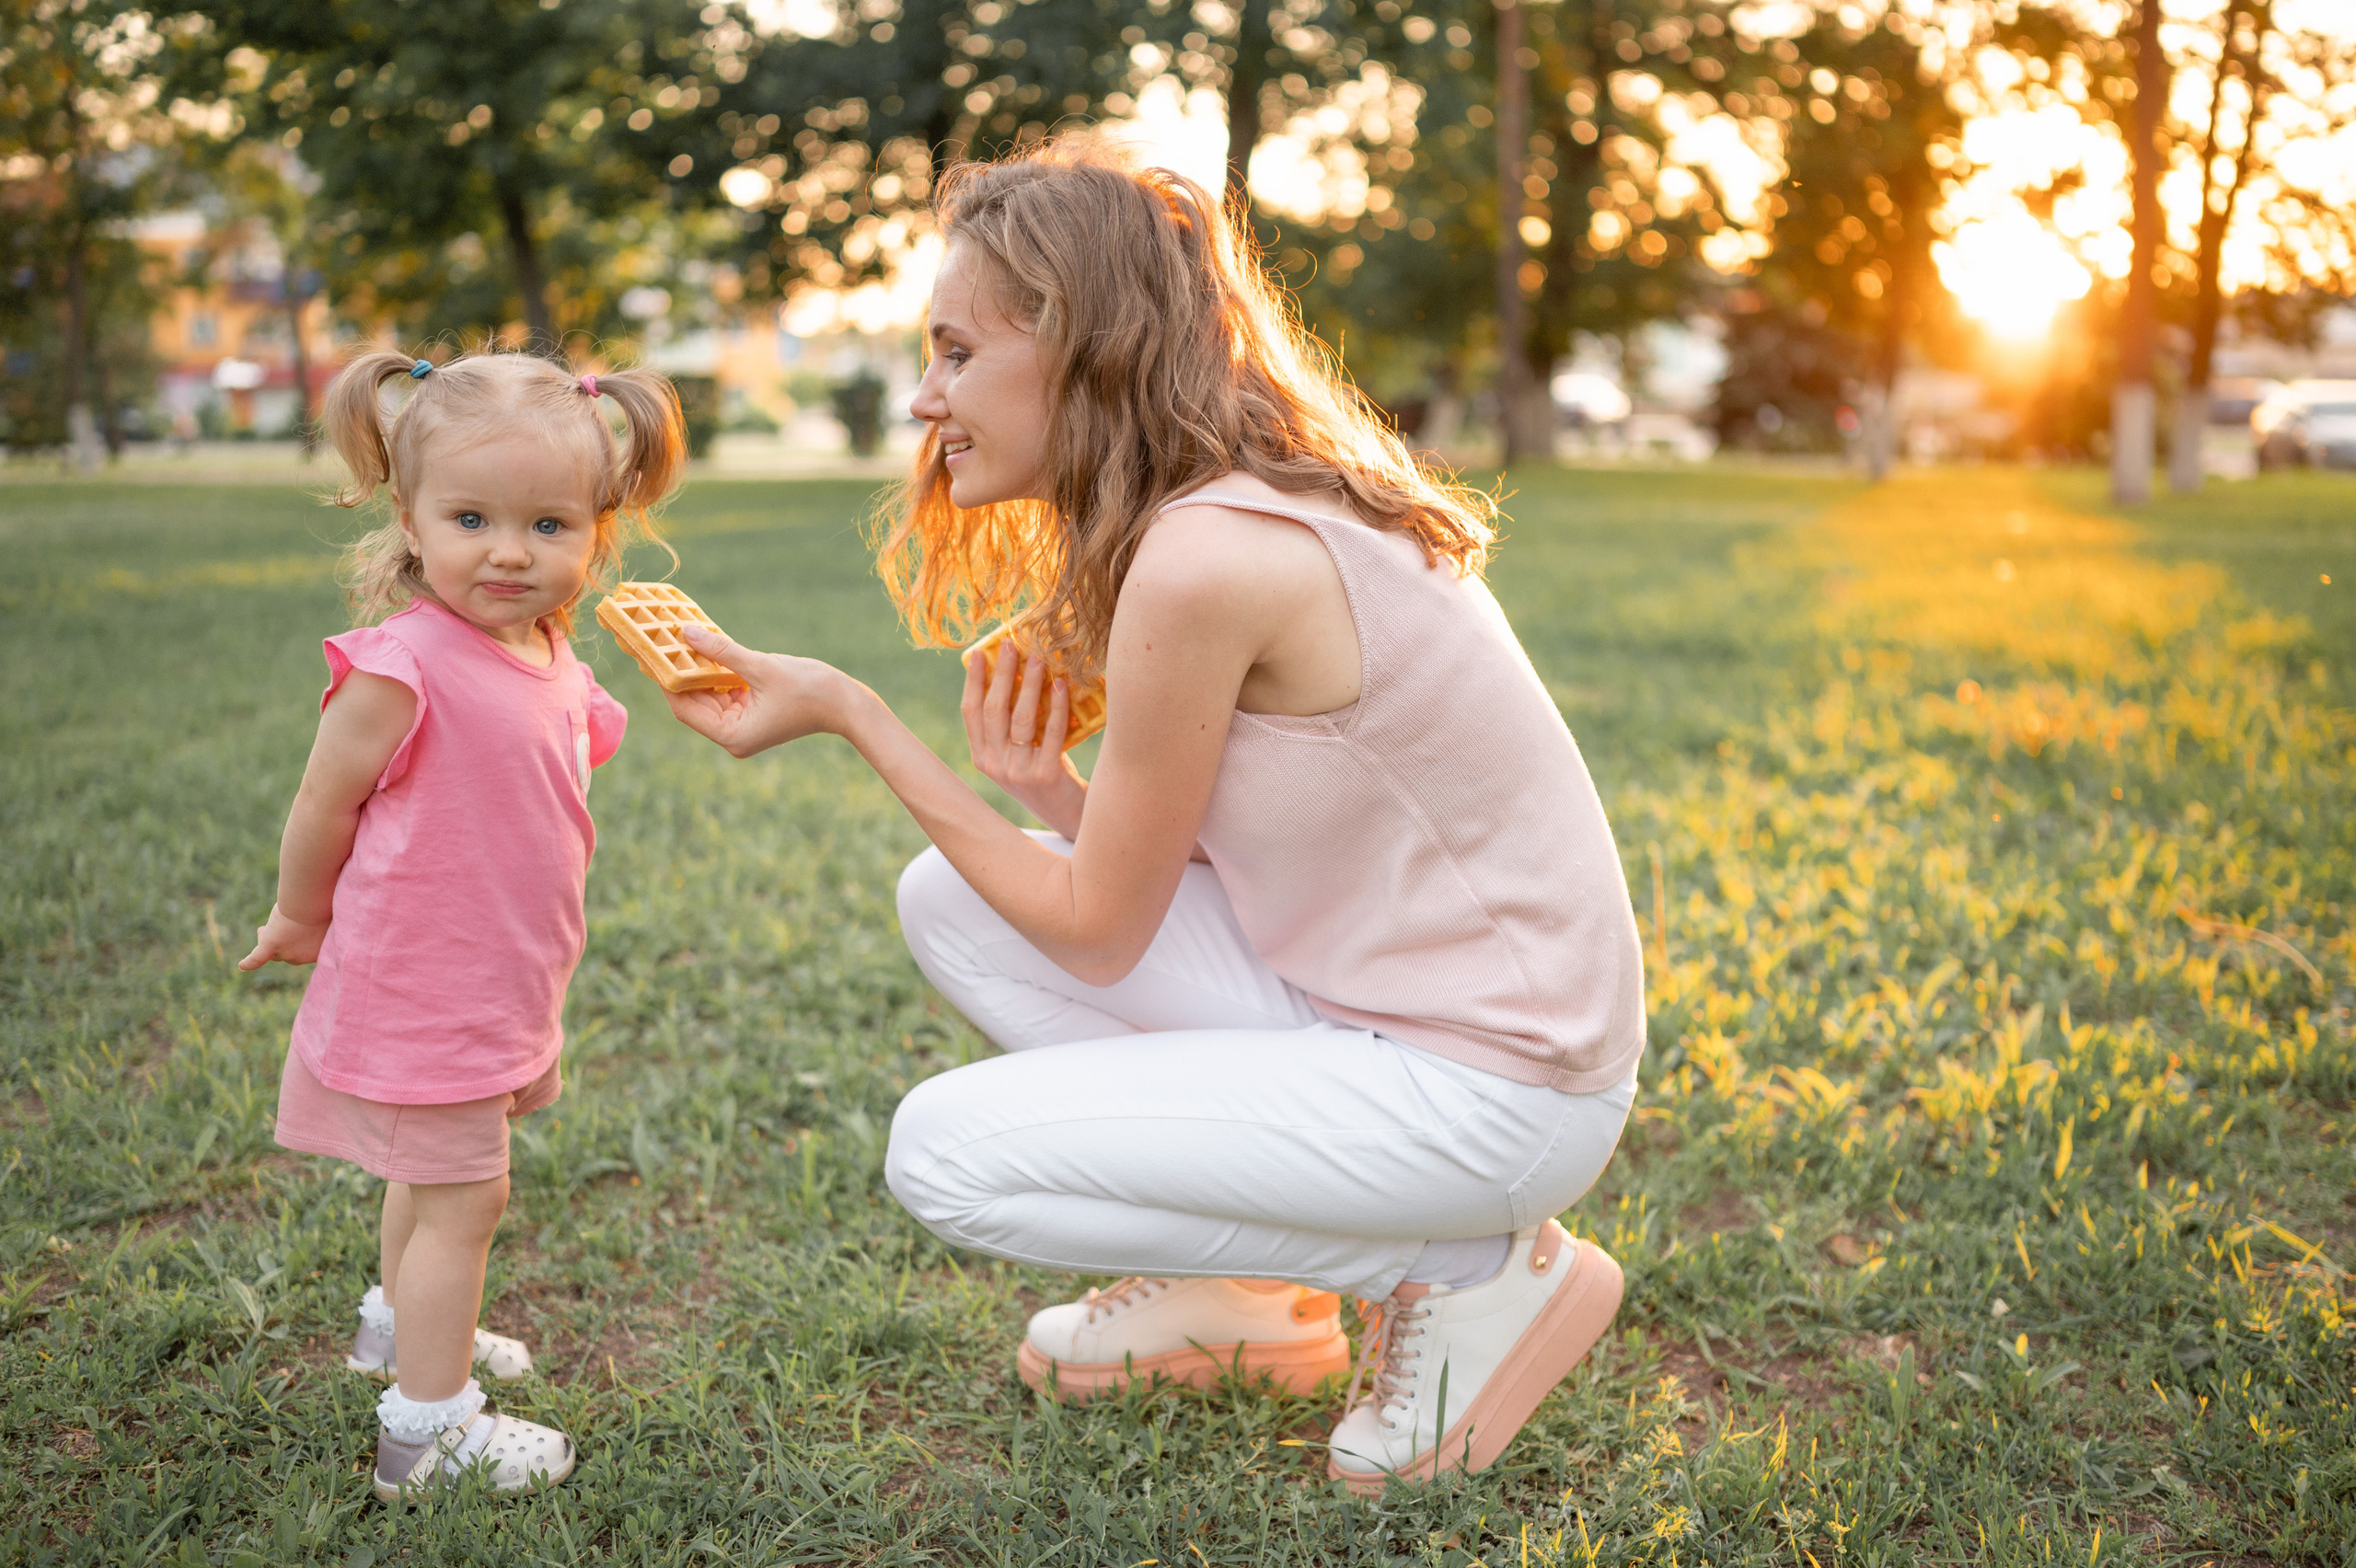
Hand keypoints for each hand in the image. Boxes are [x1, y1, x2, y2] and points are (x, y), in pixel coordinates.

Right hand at [240, 904, 328, 968]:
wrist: (313, 901)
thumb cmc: (323, 904)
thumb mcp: (323, 916)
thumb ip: (319, 925)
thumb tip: (313, 924)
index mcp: (318, 951)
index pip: (305, 952)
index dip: (300, 941)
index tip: (301, 929)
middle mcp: (302, 957)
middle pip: (288, 953)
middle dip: (284, 941)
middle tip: (281, 927)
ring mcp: (286, 953)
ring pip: (273, 953)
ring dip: (268, 939)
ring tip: (264, 929)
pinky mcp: (271, 945)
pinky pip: (258, 958)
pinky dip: (250, 962)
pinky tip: (243, 966)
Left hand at [664, 624, 863, 757]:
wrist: (847, 703)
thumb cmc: (810, 690)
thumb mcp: (762, 667)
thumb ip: (722, 650)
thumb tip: (684, 633)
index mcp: (733, 736)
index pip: (685, 709)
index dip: (667, 681)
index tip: (649, 655)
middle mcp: (733, 735)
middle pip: (694, 702)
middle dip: (679, 672)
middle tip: (657, 642)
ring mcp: (742, 724)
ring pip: (708, 694)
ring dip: (696, 669)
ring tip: (676, 640)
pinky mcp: (752, 712)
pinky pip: (724, 690)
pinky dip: (715, 671)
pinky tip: (703, 646)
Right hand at [963, 641, 1087, 838]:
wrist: (1071, 816)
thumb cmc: (1047, 775)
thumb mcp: (1019, 754)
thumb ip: (1012, 726)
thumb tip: (1018, 673)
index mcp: (982, 758)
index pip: (970, 713)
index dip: (974, 681)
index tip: (980, 653)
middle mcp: (995, 765)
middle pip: (994, 710)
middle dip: (1001, 673)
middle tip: (1010, 644)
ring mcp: (1018, 772)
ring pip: (1021, 718)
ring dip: (1029, 684)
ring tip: (1039, 658)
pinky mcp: (1046, 775)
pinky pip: (1052, 732)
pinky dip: (1057, 706)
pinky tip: (1061, 685)